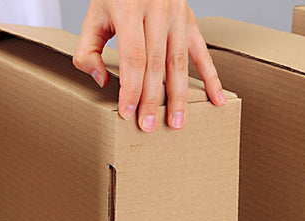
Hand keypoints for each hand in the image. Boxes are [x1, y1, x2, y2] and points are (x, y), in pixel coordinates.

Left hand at [73, 0, 225, 131]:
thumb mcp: (93, 16)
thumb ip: (87, 50)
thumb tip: (102, 81)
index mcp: (130, 10)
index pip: (134, 58)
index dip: (132, 88)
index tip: (128, 112)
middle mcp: (157, 11)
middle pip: (156, 64)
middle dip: (153, 98)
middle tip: (150, 126)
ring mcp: (177, 16)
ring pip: (179, 62)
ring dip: (179, 95)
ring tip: (177, 122)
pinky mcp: (190, 20)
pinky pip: (202, 52)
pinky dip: (211, 77)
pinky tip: (216, 99)